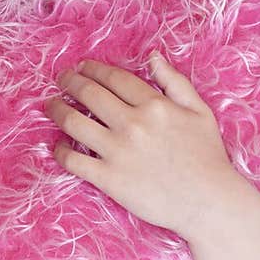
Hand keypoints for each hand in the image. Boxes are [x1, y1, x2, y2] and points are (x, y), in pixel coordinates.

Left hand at [41, 52, 235, 237]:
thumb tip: (153, 57)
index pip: (113, 78)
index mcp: (153, 104)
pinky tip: (58, 146)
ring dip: (57, 110)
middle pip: (89, 94)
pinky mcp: (108, 179)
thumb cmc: (207, 157)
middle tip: (61, 80)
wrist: (209, 202)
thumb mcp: (199, 111)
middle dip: (69, 82)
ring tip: (50, 106)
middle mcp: (132, 123)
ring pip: (74, 122)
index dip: (92, 69)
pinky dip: (60, 151)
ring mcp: (117, 151)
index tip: (81, 68)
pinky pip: (73, 160)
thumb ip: (175, 82)